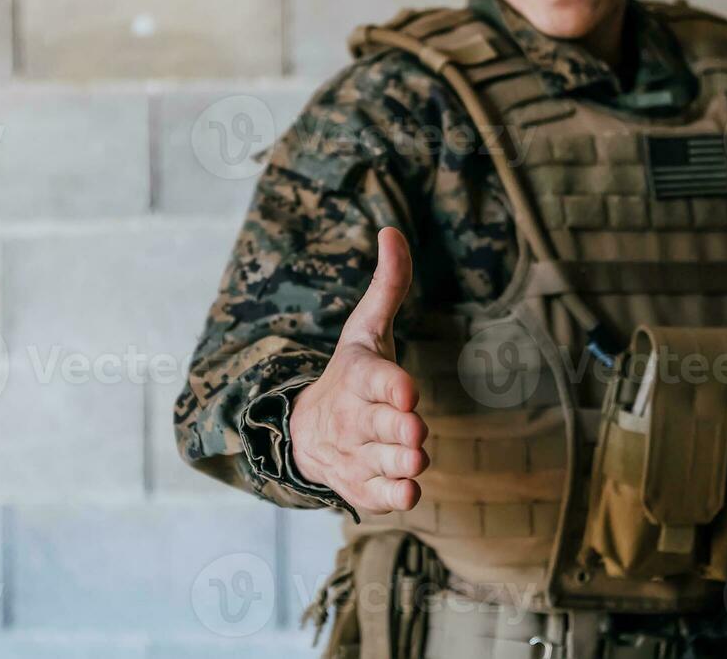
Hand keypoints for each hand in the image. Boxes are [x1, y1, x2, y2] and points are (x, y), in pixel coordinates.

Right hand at [288, 226, 429, 513]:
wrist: (308, 432)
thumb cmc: (353, 374)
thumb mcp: (367, 328)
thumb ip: (388, 285)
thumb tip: (392, 230)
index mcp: (358, 376)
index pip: (374, 378)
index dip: (391, 385)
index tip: (408, 392)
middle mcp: (354, 417)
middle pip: (378, 424)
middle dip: (397, 428)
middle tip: (417, 431)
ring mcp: (356, 453)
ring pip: (382, 461)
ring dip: (401, 462)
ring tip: (417, 459)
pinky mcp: (362, 486)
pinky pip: (379, 495)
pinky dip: (393, 496)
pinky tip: (409, 490)